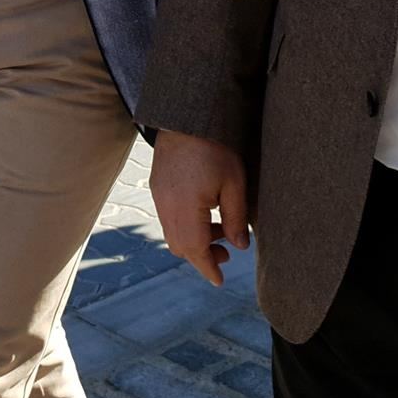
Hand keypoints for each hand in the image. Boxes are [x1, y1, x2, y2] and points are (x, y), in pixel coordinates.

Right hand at [149, 131, 252, 287]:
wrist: (185, 117)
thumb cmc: (214, 148)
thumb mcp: (234, 184)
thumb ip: (236, 218)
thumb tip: (239, 245)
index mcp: (186, 209)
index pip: (195, 250)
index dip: (208, 267)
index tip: (219, 280)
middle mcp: (167, 206)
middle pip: (180, 246)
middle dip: (201, 256)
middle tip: (225, 253)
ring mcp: (159, 195)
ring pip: (172, 232)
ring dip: (193, 239)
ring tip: (218, 229)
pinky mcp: (157, 185)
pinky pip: (167, 217)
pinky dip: (184, 225)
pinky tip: (203, 212)